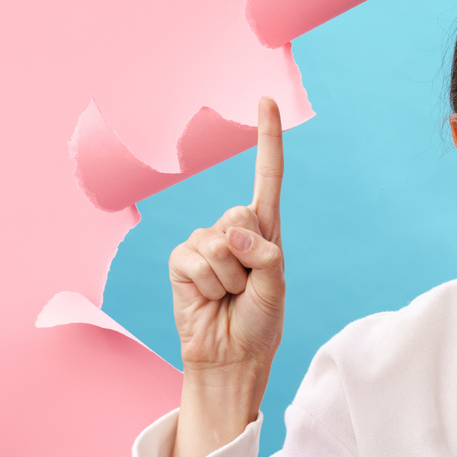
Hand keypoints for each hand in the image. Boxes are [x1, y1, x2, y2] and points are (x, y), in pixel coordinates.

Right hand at [168, 97, 286, 456]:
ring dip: (230, 279)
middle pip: (241, 215)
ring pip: (218, 244)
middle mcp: (233, 230)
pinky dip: (209, 285)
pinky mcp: (180, 260)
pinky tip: (209, 298)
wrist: (231, 356)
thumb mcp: (275, 287)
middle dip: (251, 257)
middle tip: (249, 287)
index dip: (266, 139)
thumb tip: (231, 233)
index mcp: (264, 230)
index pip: (266, 177)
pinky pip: (196, 261)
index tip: (265, 100)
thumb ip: (263, 256)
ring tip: (231, 296)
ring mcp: (203, 243)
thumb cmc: (259, 322)